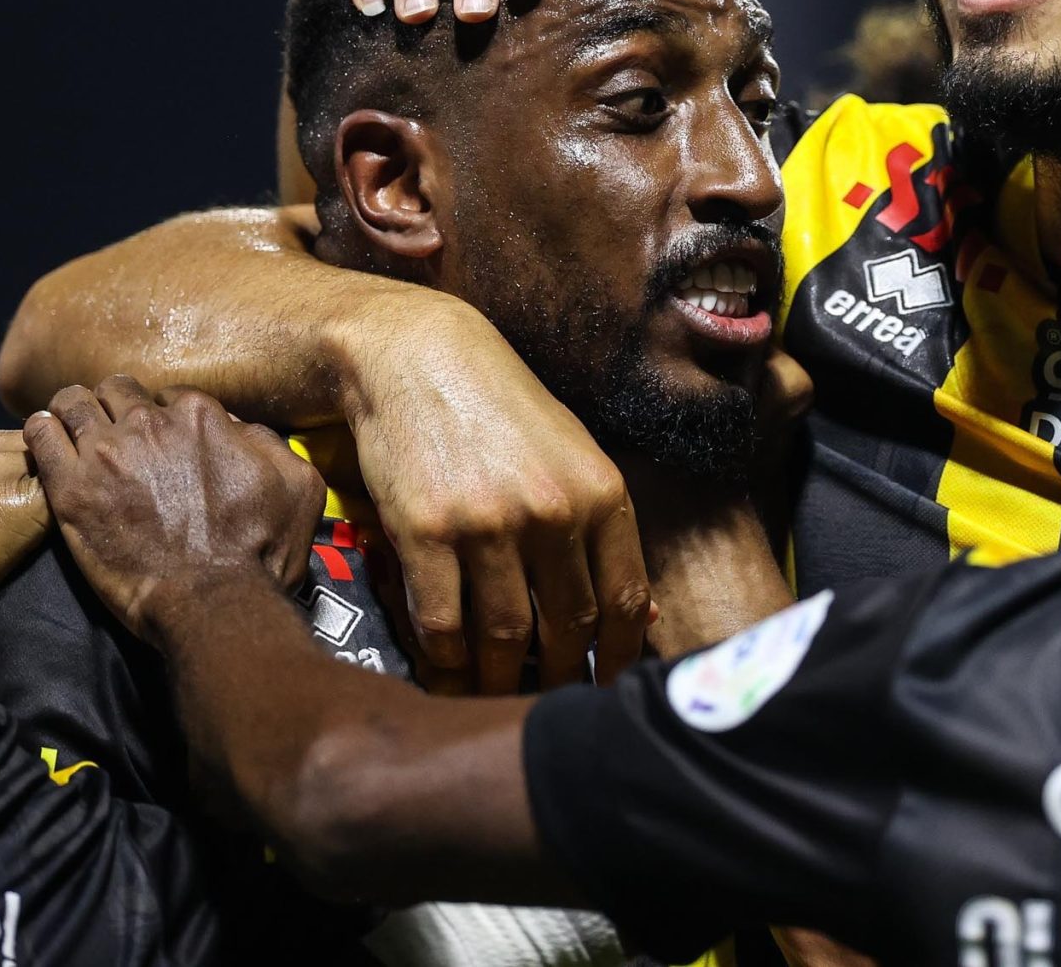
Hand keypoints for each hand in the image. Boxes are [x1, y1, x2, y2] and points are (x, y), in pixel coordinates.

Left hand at [26, 378, 325, 646]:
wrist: (213, 602)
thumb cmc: (260, 553)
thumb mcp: (298, 487)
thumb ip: (268, 444)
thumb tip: (239, 430)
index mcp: (201, 417)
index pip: (169, 395)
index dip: (161, 415)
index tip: (157, 437)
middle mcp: (150, 423)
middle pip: (118, 390)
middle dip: (113, 405)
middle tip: (111, 432)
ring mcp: (106, 453)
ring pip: (73, 402)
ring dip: (72, 410)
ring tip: (67, 425)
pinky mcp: (71, 489)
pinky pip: (40, 438)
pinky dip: (40, 432)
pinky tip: (43, 438)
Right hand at [337, 290, 648, 693]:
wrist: (413, 356)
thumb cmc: (498, 407)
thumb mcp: (571, 451)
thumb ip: (604, 528)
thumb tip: (647, 614)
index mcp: (601, 492)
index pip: (625, 601)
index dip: (619, 658)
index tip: (607, 690)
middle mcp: (553, 511)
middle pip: (568, 628)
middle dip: (561, 678)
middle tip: (549, 704)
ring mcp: (489, 524)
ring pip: (506, 638)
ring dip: (501, 682)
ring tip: (496, 698)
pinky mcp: (427, 532)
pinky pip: (444, 625)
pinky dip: (446, 662)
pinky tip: (447, 673)